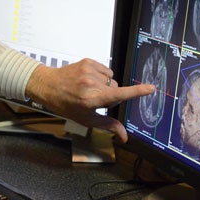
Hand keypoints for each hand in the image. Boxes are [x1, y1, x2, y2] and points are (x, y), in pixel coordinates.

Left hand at [25, 59, 154, 142]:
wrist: (48, 85)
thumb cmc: (66, 104)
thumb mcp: (86, 119)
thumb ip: (108, 127)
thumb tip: (125, 137)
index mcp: (92, 99)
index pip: (119, 95)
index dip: (137, 92)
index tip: (150, 88)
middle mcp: (91, 84)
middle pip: (116, 88)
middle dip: (110, 94)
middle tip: (93, 98)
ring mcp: (89, 71)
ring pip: (111, 79)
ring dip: (104, 84)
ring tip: (88, 88)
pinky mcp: (88, 62)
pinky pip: (105, 69)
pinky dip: (100, 75)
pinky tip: (87, 80)